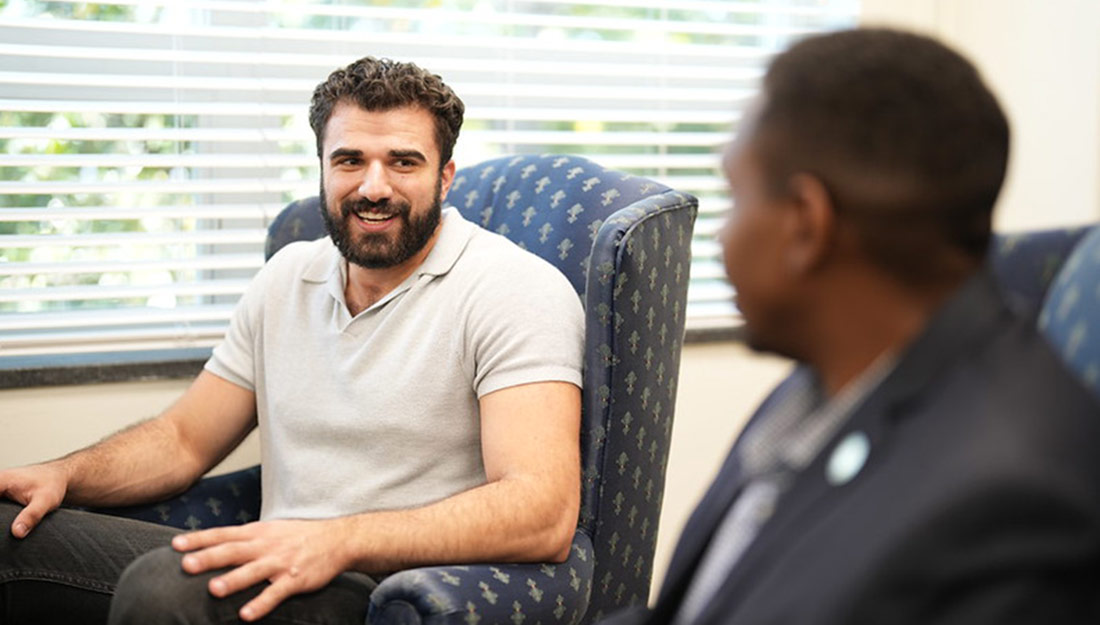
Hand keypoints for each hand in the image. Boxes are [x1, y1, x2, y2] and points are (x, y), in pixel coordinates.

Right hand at [0, 462, 68, 537]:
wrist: (58, 477)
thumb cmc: (53, 484)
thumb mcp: (46, 500)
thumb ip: (31, 515)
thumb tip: (16, 533)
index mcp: (1, 481)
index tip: (1, 522)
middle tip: (4, 526)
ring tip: (4, 528)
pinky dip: (0, 515)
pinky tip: (4, 526)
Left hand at [172, 518, 350, 621]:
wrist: (337, 539)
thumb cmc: (298, 536)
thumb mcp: (270, 530)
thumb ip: (244, 538)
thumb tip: (213, 545)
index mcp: (257, 533)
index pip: (223, 534)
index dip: (200, 539)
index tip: (176, 545)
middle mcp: (266, 546)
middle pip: (233, 551)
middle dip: (209, 558)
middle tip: (186, 564)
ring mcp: (280, 563)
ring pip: (253, 571)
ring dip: (233, 580)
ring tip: (213, 589)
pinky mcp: (295, 579)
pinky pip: (276, 593)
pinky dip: (261, 603)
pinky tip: (246, 615)